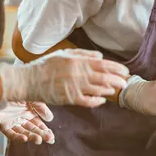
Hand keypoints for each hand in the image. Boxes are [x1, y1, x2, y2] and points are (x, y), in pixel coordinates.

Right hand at [0, 49, 128, 106]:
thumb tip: (100, 56)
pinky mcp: (69, 98)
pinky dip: (97, 101)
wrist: (28, 80)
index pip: (103, 64)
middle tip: (126, 82)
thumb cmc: (45, 66)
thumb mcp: (63, 54)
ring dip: (109, 90)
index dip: (116, 68)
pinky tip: (102, 100)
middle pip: (104, 77)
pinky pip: (88, 101)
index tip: (125, 71)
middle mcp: (78, 74)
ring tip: (116, 90)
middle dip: (118, 80)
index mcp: (78, 61)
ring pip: (98, 89)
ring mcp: (74, 87)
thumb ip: (83, 54)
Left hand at [0, 101, 54, 144]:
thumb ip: (41, 107)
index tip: (51, 137)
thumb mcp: (32, 98)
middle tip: (49, 140)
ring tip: (38, 139)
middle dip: (41, 135)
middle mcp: (21, 118)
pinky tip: (25, 138)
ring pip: (23, 133)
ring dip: (31, 137)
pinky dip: (18, 137)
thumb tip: (50, 119)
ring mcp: (12, 122)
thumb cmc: (15, 90)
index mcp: (29, 111)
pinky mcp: (3, 124)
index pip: (38, 124)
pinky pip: (10, 133)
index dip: (45, 131)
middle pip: (32, 129)